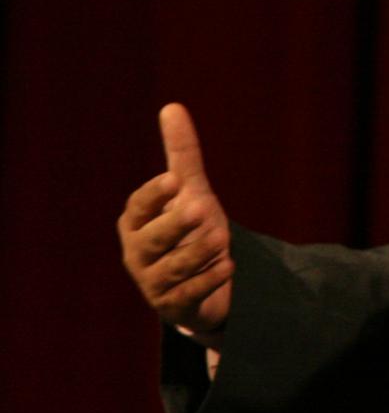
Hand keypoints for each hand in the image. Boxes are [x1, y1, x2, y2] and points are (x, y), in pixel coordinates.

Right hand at [117, 103, 232, 343]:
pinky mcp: (172, 306)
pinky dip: (207, 280)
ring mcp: (152, 282)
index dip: (154, 195)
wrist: (202, 280)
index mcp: (136, 223)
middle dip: (175, 225)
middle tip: (200, 209)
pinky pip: (188, 295)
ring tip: (221, 238)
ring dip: (198, 253)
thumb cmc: (188, 228)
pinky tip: (228, 266)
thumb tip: (172, 107)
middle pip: (152, 240)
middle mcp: (137, 253)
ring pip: (172, 269)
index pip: (138, 208)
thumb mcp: (190, 190)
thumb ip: (181, 154)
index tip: (174, 180)